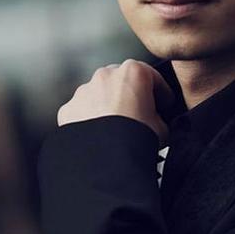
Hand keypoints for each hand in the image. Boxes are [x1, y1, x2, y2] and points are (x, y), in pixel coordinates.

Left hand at [57, 60, 175, 147]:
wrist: (107, 160)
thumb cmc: (136, 140)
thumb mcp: (163, 128)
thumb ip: (157, 116)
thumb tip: (153, 121)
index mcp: (133, 73)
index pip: (153, 77)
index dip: (161, 93)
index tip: (164, 103)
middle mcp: (105, 76)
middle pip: (122, 81)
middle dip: (129, 96)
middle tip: (138, 116)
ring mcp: (84, 91)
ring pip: (99, 95)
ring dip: (108, 107)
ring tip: (116, 130)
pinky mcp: (69, 109)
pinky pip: (83, 112)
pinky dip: (90, 121)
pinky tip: (99, 136)